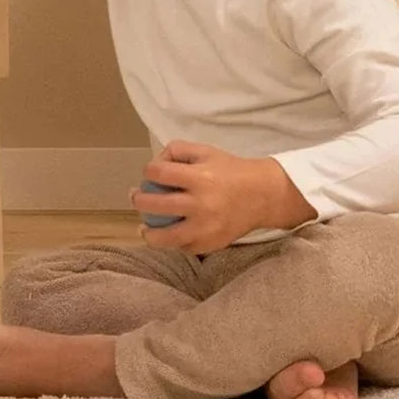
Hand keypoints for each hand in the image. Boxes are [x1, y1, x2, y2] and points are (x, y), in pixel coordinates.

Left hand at [129, 141, 315, 254]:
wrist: (262, 195)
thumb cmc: (228, 170)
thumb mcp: (204, 150)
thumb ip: (176, 151)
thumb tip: (153, 166)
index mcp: (199, 177)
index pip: (159, 174)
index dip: (148, 172)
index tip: (148, 174)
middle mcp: (202, 204)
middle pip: (156, 205)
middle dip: (139, 200)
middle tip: (136, 197)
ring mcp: (206, 228)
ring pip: (167, 237)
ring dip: (150, 233)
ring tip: (144, 229)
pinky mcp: (212, 244)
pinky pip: (185, 247)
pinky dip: (174, 243)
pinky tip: (168, 235)